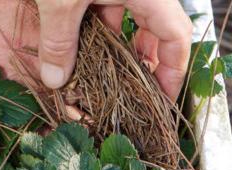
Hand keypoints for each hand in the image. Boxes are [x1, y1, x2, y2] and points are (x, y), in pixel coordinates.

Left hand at [34, 0, 192, 99]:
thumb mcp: (61, 0)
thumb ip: (58, 40)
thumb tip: (55, 80)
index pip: (176, 36)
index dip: (174, 70)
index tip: (164, 97)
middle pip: (155, 31)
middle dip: (146, 63)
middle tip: (134, 92)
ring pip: (126, 23)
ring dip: (116, 50)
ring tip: (106, 78)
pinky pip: (104, 12)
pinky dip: (96, 32)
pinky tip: (83, 49)